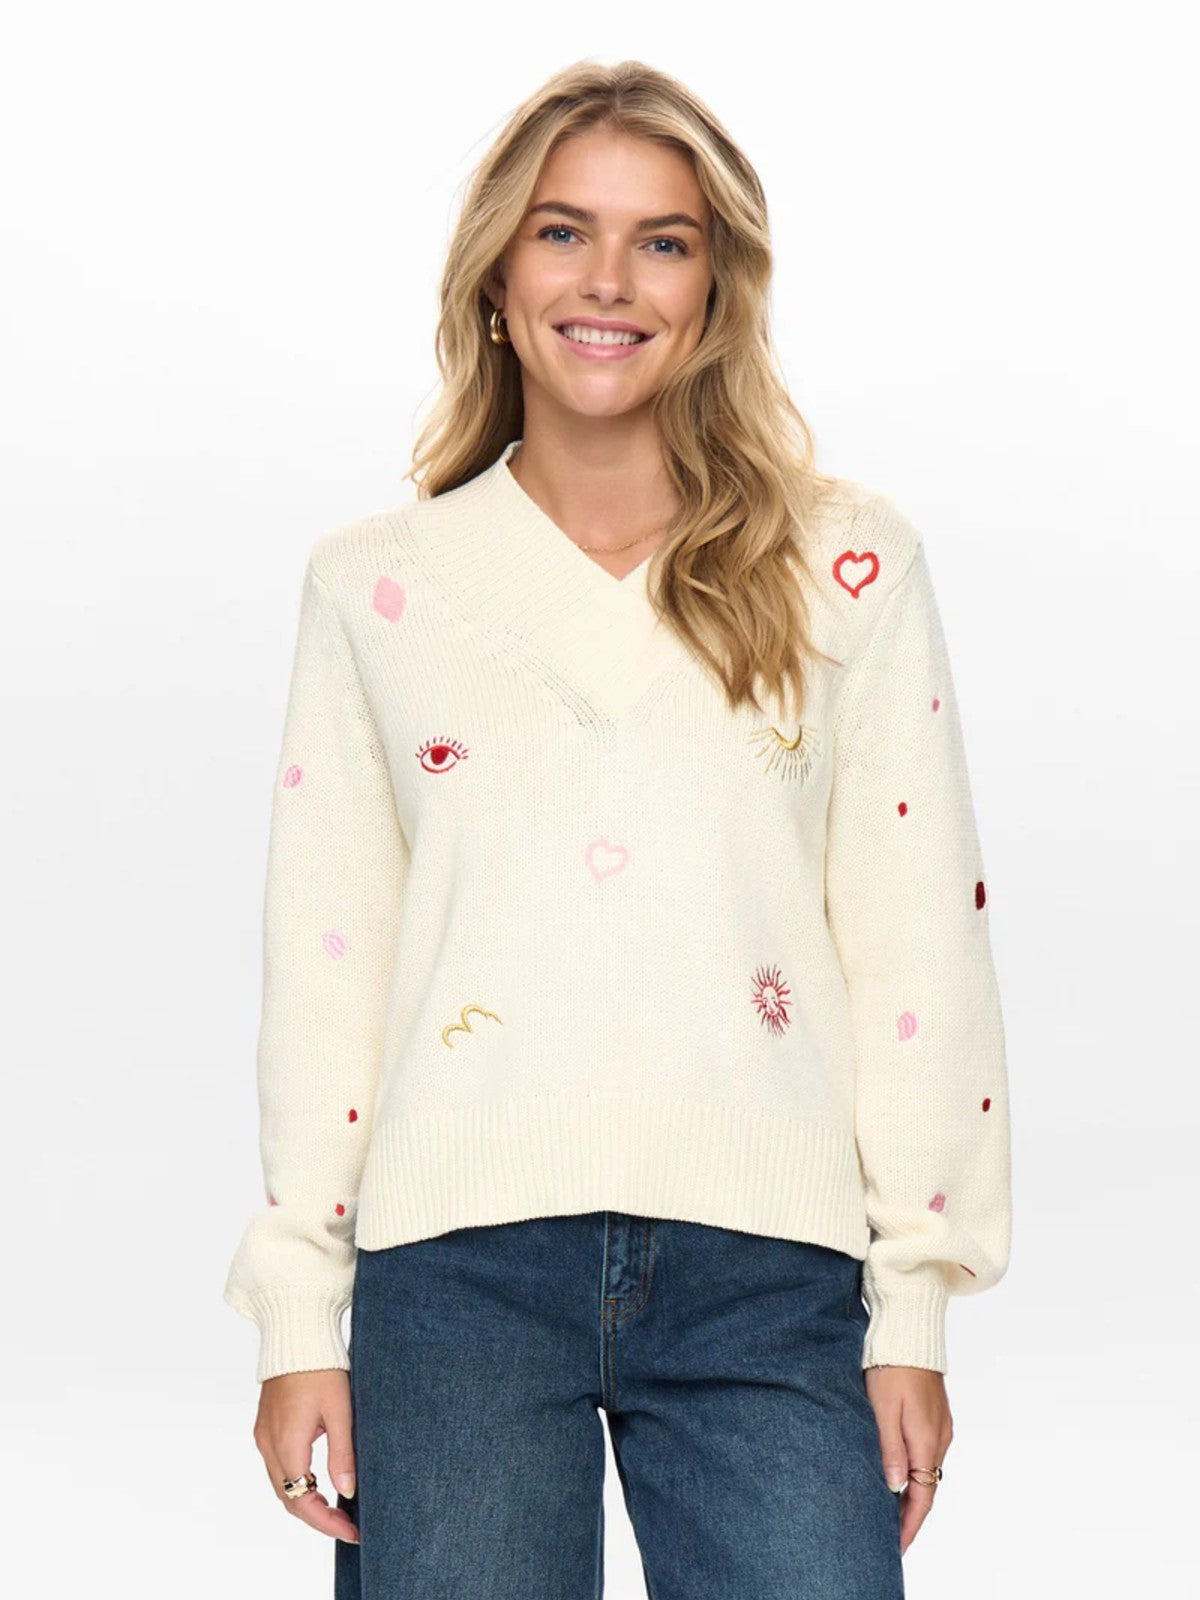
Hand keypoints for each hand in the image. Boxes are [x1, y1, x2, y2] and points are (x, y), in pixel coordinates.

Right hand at [253, 1370, 359, 1543]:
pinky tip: (318, 1482)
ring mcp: (263, 1436)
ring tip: (337, 1509)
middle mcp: (268, 1445)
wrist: (296, 1335)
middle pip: (289, 1498)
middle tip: (348, 1525)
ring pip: (281, 1484)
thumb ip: (343, 1454)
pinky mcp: (265, 1427)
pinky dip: (296, 1481)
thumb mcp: (340, 1410)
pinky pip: (278, 1466)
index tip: (351, 1531)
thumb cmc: (321, 1367)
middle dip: (318, 1517)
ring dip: (306, 1501)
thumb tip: (347, 1492)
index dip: (326, 1522)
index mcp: (287, 1443)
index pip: (302, 1500)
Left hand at [863, 1366, 952, 1555]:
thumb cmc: (892, 1367)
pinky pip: (928, 1454)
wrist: (911, 1334)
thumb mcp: (883, 1408)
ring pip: (928, 1471)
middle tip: (888, 1535)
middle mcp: (940, 1439)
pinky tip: (900, 1474)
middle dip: (910, 1515)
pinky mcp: (937, 1417)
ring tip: (889, 1511)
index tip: (896, 1547)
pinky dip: (916, 1472)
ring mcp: (941, 1428)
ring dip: (913, 1493)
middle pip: (928, 1488)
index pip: (922, 1497)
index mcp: (926, 1441)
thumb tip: (894, 1486)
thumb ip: (890, 1448)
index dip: (909, 1525)